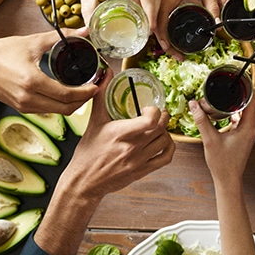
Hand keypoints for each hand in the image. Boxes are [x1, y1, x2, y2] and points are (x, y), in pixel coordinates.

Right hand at [0, 32, 96, 114]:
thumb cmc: (1, 52)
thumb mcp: (33, 42)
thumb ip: (61, 36)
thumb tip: (84, 32)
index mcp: (33, 82)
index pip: (67, 95)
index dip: (86, 93)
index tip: (97, 85)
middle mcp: (28, 98)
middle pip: (66, 109)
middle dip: (84, 100)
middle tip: (93, 88)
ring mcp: (24, 106)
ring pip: (57, 112)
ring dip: (72, 104)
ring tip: (82, 89)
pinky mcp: (21, 108)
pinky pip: (47, 110)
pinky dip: (59, 104)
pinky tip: (65, 92)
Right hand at [63, 77, 175, 201]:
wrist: (85, 180)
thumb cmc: (88, 153)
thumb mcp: (94, 121)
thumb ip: (102, 95)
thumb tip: (105, 74)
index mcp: (120, 134)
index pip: (150, 121)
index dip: (155, 111)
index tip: (148, 108)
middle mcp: (132, 148)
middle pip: (160, 128)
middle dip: (163, 117)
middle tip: (158, 112)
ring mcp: (139, 161)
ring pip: (165, 142)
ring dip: (165, 131)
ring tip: (158, 126)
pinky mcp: (142, 171)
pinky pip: (165, 158)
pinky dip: (169, 148)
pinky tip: (163, 142)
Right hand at [155, 0, 217, 54]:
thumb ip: (212, 3)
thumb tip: (217, 21)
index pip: (161, 23)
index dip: (165, 40)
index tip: (172, 50)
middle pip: (154, 24)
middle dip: (163, 42)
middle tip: (175, 54)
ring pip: (151, 18)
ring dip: (159, 33)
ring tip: (171, 46)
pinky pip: (153, 10)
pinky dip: (157, 22)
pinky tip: (166, 30)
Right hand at [192, 94, 254, 185]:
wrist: (227, 179)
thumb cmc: (223, 164)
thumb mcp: (209, 139)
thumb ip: (202, 120)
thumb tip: (194, 105)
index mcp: (248, 128)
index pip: (254, 101)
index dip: (248, 88)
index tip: (239, 81)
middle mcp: (252, 129)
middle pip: (254, 103)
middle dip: (245, 92)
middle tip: (233, 85)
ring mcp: (249, 133)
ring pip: (250, 111)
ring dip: (241, 102)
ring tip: (228, 95)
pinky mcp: (244, 136)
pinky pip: (244, 118)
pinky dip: (237, 111)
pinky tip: (225, 111)